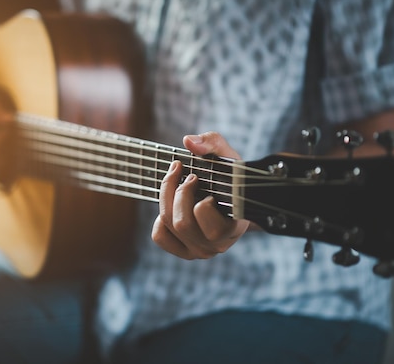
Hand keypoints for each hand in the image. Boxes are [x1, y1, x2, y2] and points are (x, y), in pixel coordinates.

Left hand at [152, 132, 250, 258]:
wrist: (234, 201)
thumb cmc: (231, 179)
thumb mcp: (228, 157)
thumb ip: (213, 144)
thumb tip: (188, 141)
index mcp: (233, 228)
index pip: (209, 222)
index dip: (200, 200)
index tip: (200, 178)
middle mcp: (216, 245)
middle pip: (182, 223)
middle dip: (178, 192)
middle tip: (188, 175)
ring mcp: (199, 251)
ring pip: (169, 226)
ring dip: (167, 197)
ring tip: (178, 182)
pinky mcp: (184, 251)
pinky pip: (159, 236)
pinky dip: (160, 219)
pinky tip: (173, 206)